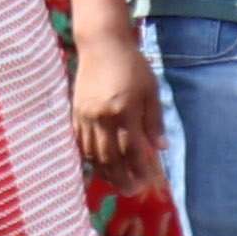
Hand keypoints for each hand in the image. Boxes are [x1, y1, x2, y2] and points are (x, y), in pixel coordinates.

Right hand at [71, 22, 161, 187]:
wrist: (101, 45)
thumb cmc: (132, 65)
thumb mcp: (150, 90)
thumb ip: (154, 120)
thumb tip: (161, 148)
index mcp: (123, 111)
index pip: (132, 150)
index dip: (141, 169)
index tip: (150, 180)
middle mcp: (102, 117)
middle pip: (111, 158)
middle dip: (123, 178)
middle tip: (132, 190)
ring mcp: (86, 116)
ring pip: (93, 154)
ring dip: (106, 173)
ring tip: (117, 183)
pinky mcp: (76, 113)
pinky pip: (81, 143)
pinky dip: (90, 158)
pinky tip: (100, 166)